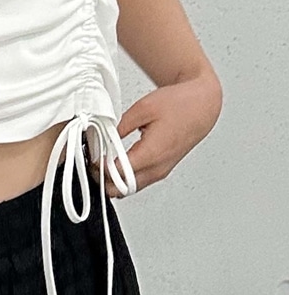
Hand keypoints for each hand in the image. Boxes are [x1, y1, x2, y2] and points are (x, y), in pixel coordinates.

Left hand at [89, 72, 222, 197]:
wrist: (202, 105)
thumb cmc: (179, 104)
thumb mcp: (142, 109)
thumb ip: (119, 128)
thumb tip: (103, 141)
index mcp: (153, 153)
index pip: (118, 175)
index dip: (99, 170)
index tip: (90, 159)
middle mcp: (158, 168)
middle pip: (122, 190)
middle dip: (103, 179)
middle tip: (92, 162)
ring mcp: (161, 171)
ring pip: (130, 189)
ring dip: (113, 180)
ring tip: (103, 161)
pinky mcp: (162, 170)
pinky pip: (139, 182)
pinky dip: (125, 177)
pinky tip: (116, 162)